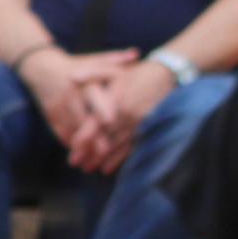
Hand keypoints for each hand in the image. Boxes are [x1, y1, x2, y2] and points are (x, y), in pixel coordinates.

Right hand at [28, 47, 137, 166]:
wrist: (42, 69)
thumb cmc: (76, 64)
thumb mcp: (95, 60)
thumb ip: (116, 59)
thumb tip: (136, 55)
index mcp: (83, 81)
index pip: (93, 97)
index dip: (102, 109)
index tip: (112, 121)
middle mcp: (69, 95)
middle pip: (82, 118)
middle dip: (93, 136)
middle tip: (105, 151)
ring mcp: (58, 107)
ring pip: (71, 129)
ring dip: (82, 145)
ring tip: (95, 159)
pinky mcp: (51, 116)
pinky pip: (61, 132)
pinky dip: (71, 144)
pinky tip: (82, 154)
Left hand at [68, 54, 174, 168]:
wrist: (167, 74)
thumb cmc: (136, 72)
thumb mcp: (113, 69)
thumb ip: (91, 73)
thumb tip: (70, 78)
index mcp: (117, 101)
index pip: (98, 122)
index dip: (86, 135)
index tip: (73, 146)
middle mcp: (128, 114)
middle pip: (106, 137)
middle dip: (90, 152)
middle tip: (75, 163)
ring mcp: (139, 123)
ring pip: (118, 145)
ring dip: (103, 159)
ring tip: (88, 168)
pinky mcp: (147, 127)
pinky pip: (132, 147)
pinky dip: (120, 159)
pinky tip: (108, 169)